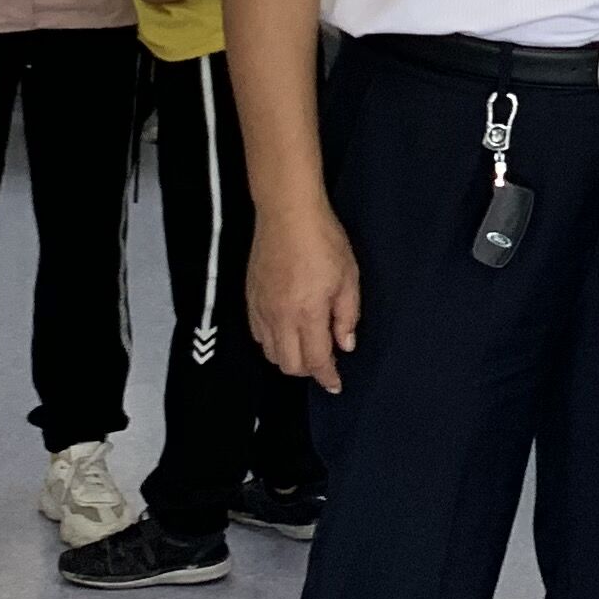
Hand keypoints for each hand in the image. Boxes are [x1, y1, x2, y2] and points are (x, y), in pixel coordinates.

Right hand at [251, 202, 362, 391]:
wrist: (287, 213)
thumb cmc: (324, 240)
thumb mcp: (349, 277)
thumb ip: (347, 316)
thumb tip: (345, 344)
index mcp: (307, 313)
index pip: (316, 360)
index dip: (327, 377)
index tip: (336, 384)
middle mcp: (280, 317)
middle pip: (289, 365)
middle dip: (308, 370)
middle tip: (324, 359)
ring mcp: (261, 309)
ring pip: (270, 353)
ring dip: (289, 357)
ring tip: (306, 343)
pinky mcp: (250, 299)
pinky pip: (257, 334)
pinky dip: (272, 341)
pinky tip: (286, 329)